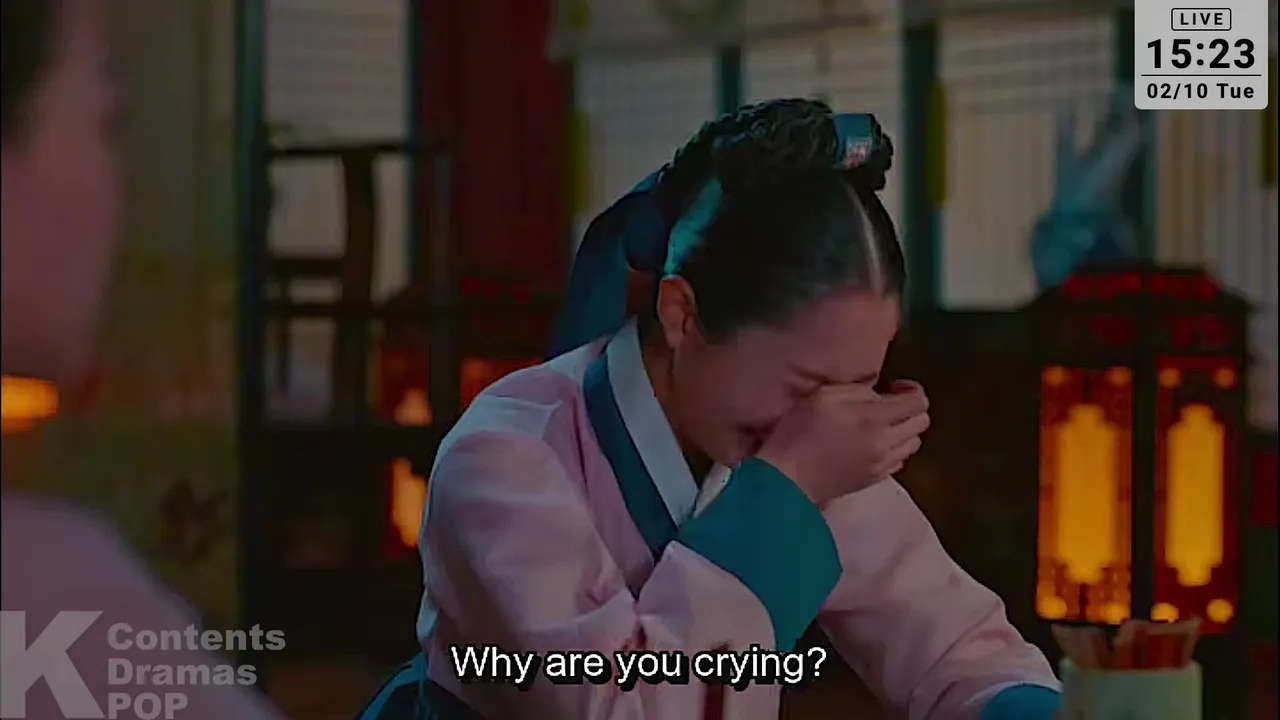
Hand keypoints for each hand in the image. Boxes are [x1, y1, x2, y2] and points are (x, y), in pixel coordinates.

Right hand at [755, 380, 929, 506]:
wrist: (787, 479)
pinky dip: (894, 450)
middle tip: (888, 404)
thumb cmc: (799, 432)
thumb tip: (879, 396)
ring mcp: (882, 465)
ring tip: (881, 426)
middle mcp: (886, 443)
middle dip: (911, 409)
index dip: (912, 390)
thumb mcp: (824, 395)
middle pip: (922, 423)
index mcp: (875, 419)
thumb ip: (858, 391)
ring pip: (914, 444)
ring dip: (904, 431)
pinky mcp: (874, 480)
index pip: (919, 403)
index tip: (894, 387)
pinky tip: (872, 445)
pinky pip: (899, 461)